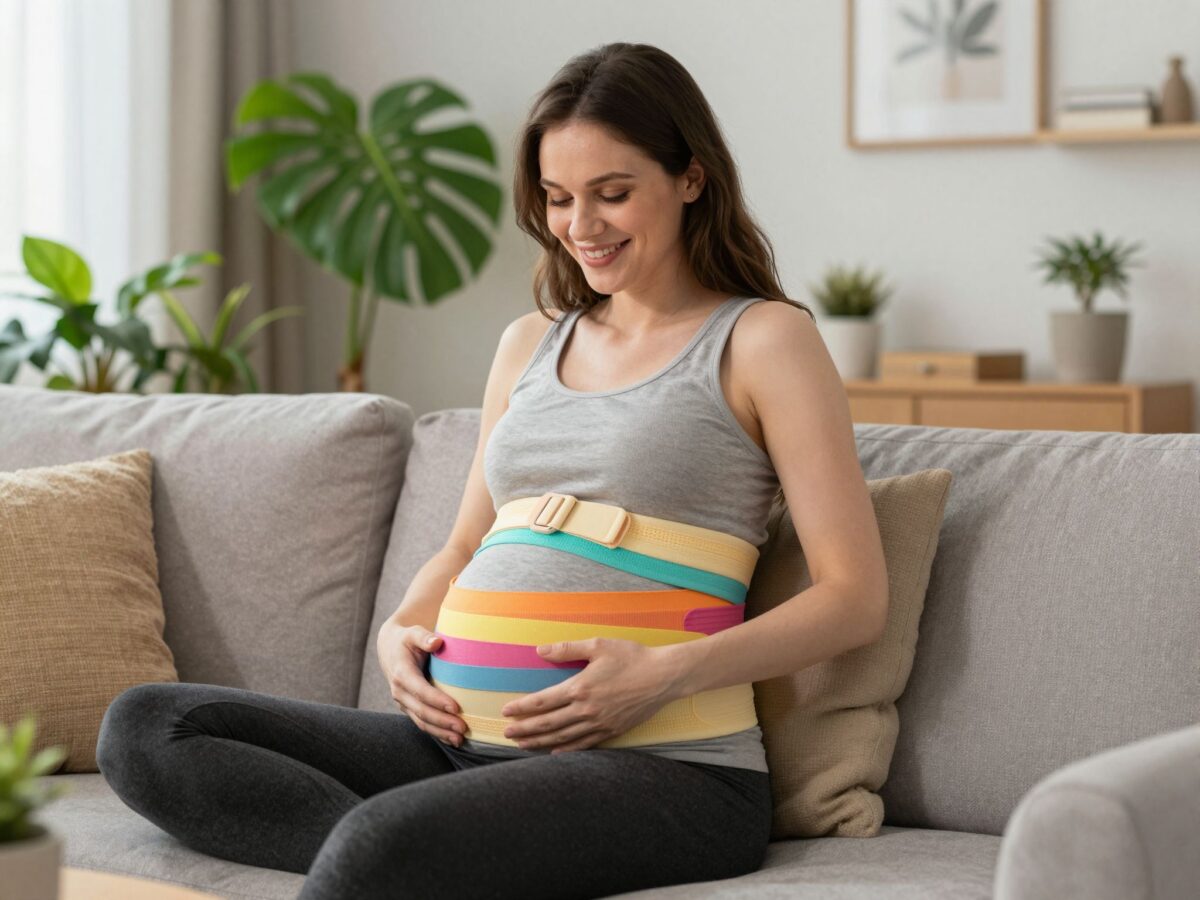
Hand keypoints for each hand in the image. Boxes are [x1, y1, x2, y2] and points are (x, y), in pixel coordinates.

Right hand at [377, 621, 465, 747]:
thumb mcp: (413, 633)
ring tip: (460, 739)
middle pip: (422, 711)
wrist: (389, 649)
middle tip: (463, 728)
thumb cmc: (406, 639)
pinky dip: (436, 733)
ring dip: (440, 732)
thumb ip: (424, 637)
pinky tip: (451, 740)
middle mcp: (399, 691)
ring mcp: (403, 702)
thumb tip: (437, 642)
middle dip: (442, 721)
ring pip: (421, 722)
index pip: (420, 691)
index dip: (438, 700)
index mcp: (402, 673)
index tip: (456, 707)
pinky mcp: (408, 707)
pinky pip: (422, 723)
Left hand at [500, 638, 679, 752]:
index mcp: (580, 687)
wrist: (663, 676)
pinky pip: (584, 744)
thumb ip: (566, 649)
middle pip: (548, 724)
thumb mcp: (598, 645)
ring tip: (522, 745)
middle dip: (525, 729)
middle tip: (506, 734)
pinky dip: (567, 750)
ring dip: (540, 742)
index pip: (542, 701)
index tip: (506, 711)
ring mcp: (600, 723)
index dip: (522, 708)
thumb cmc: (632, 657)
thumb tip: (540, 650)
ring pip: (563, 737)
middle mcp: (587, 709)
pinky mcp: (612, 730)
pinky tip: (554, 752)